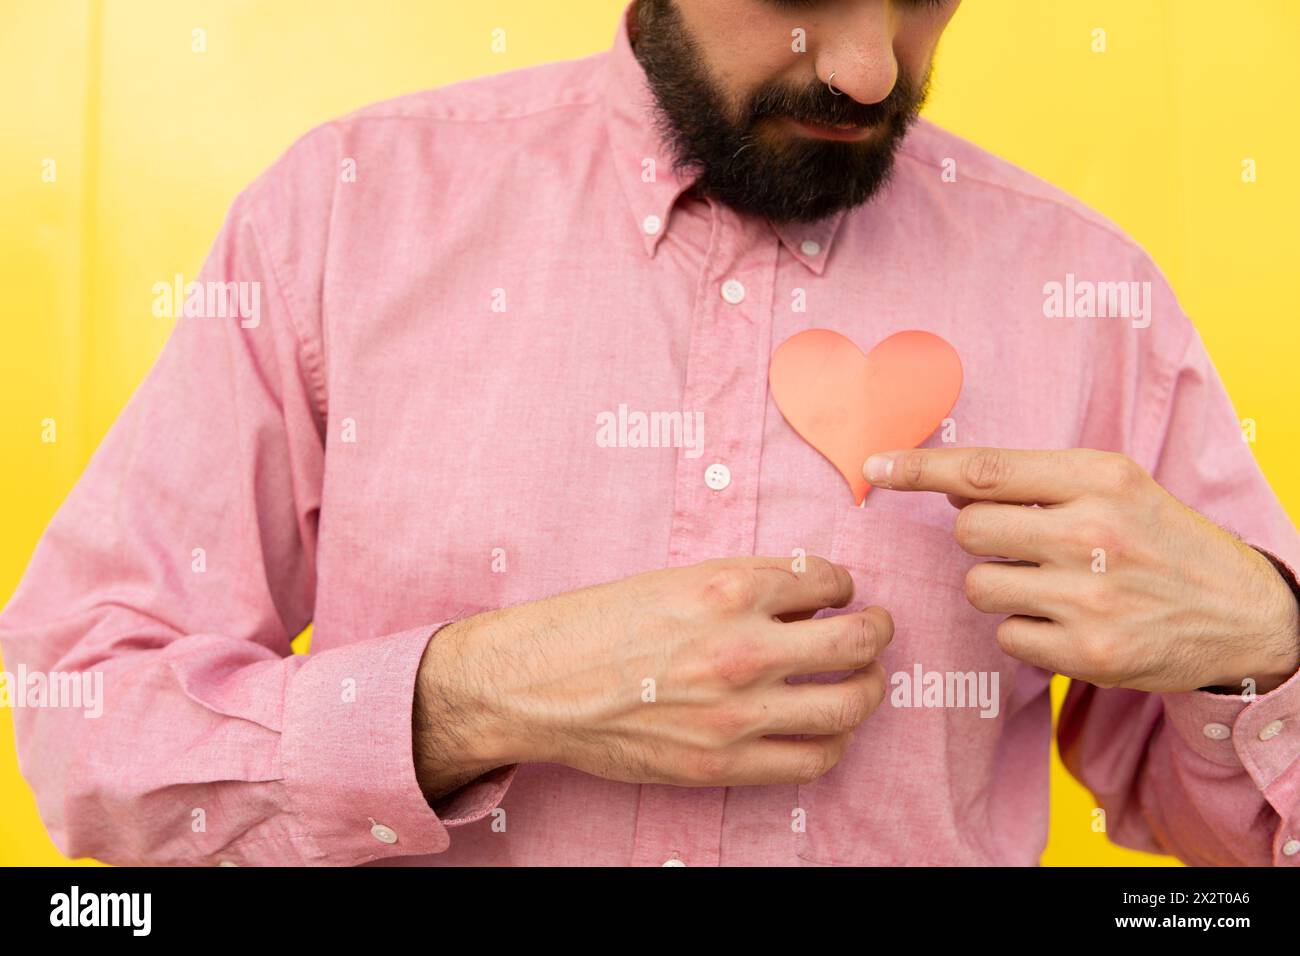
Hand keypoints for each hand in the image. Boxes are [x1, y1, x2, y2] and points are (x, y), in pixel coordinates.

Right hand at [412, 557, 891, 800]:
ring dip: (866, 688)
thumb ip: (744, 586)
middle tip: (872, 631)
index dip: (842, 587)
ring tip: (856, 681)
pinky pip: (814, 759)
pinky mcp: (722, 763)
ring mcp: (737, 712)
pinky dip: (834, 741)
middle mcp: (743, 647)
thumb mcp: (673, 579)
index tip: (836, 595)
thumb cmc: (596, 624)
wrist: (535, 684)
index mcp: (730, 587)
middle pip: (859, 644)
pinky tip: (823, 727)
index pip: (831, 582)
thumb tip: (807, 599)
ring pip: (849, 705)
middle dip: (877, 633)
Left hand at [864, 447, 1299, 694]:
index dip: (919, 468)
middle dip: (979, 537)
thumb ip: (1037, 481)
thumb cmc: (1163, 541)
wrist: (1244, 615)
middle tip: (1022, 543)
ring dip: (999, 586)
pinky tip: (1067, 621)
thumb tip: (950, 486)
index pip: (984, 470)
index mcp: (1100, 478)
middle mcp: (1093, 533)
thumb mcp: (1117, 487)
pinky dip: (1023, 629)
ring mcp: (1089, 598)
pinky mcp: (1086, 653)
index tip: (874, 467)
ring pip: (978, 586)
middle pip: (969, 531)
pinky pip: (1005, 635)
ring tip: (1052, 585)